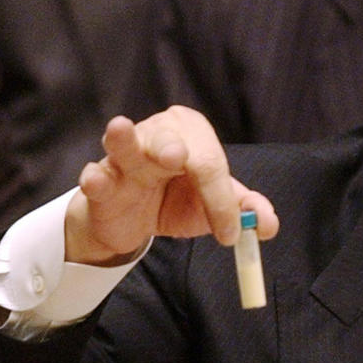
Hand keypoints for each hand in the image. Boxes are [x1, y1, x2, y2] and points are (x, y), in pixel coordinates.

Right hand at [65, 106, 278, 264]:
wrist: (135, 221)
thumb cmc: (178, 199)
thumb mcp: (215, 205)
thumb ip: (244, 211)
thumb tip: (266, 225)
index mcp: (193, 134)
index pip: (210, 163)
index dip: (220, 199)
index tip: (229, 234)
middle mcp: (158, 134)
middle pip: (169, 142)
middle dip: (172, 148)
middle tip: (178, 159)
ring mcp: (124, 156)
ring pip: (125, 144)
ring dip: (124, 140)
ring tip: (120, 128)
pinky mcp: (101, 179)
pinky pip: (95, 176)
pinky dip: (96, 178)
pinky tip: (97, 180)